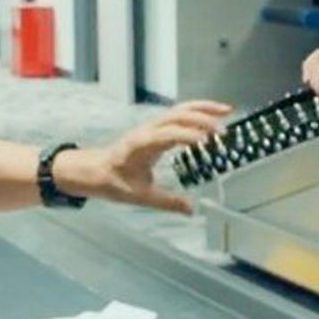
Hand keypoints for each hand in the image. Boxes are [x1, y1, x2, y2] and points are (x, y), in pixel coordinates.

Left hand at [56, 100, 232, 214]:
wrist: (92, 170)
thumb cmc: (112, 181)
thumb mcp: (140, 196)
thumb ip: (168, 202)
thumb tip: (192, 209)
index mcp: (142, 144)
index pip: (169, 134)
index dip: (189, 135)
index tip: (209, 141)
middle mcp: (148, 130)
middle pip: (178, 114)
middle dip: (203, 117)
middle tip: (224, 129)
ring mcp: (151, 126)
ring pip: (179, 109)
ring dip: (202, 108)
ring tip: (226, 111)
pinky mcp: (154, 127)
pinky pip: (177, 114)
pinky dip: (195, 111)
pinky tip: (209, 116)